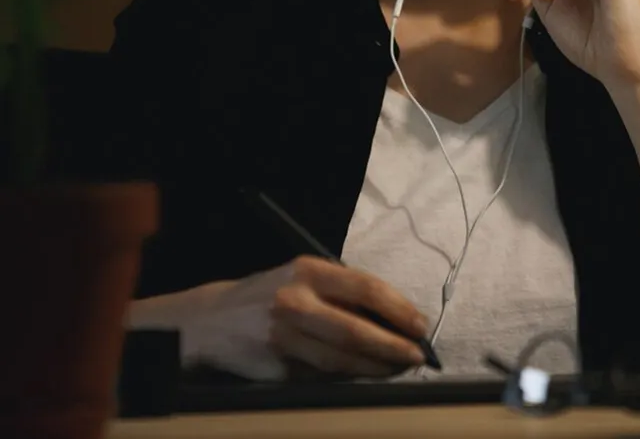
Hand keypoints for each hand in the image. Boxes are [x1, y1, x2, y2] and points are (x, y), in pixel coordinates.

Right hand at [129, 257, 429, 380]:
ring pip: (338, 360)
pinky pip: (317, 377)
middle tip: (417, 355)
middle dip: (392, 345)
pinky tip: (361, 378)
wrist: (210, 321)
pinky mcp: (271, 369)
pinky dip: (343, 379)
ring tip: (397, 369)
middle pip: (354, 329)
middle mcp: (293, 301)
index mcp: (307, 271)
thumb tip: (395, 317)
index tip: (420, 324)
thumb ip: (341, 292)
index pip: (364, 287)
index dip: (397, 308)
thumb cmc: (270, 295)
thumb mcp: (301, 278)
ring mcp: (280, 337)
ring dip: (374, 368)